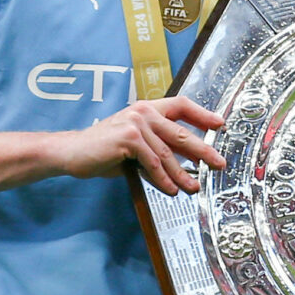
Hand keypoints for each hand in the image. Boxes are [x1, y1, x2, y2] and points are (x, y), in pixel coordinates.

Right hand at [63, 96, 226, 195]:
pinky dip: (162, 179)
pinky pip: (152, 163)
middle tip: (219, 164)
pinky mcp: (128, 138)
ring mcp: (136, 123)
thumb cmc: (104, 150)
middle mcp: (143, 111)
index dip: (202, 114)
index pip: (181, 105)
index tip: (220, 124)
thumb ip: (158, 148)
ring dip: (182, 175)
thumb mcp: (136, 147)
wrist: (74, 152)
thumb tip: (188, 162)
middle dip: (203, 151)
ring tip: (193, 187)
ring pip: (168, 154)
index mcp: (147, 108)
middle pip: (181, 133)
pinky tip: (170, 190)